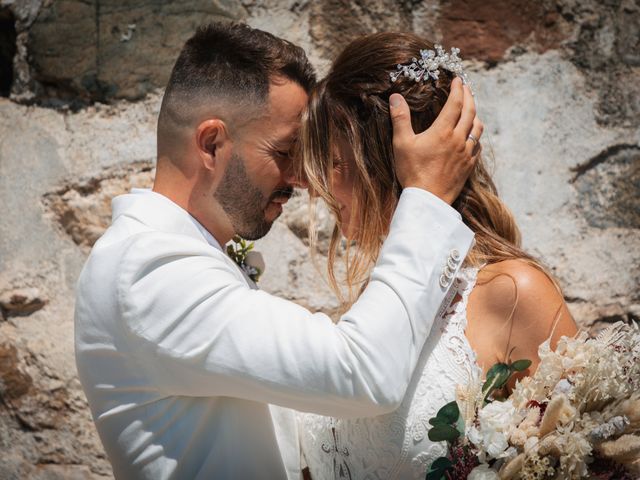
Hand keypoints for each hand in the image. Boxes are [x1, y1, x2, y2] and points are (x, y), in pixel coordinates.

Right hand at [389, 77, 482, 203]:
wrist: (427, 199)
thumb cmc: (412, 172)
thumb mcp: (401, 144)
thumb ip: (400, 118)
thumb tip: (396, 97)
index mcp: (443, 131)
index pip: (455, 103)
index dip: (457, 89)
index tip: (457, 80)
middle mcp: (458, 139)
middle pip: (470, 111)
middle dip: (469, 96)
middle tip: (466, 88)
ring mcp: (466, 153)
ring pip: (477, 128)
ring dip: (475, 115)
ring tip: (470, 110)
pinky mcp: (469, 166)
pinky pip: (477, 145)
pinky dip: (475, 135)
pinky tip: (470, 136)